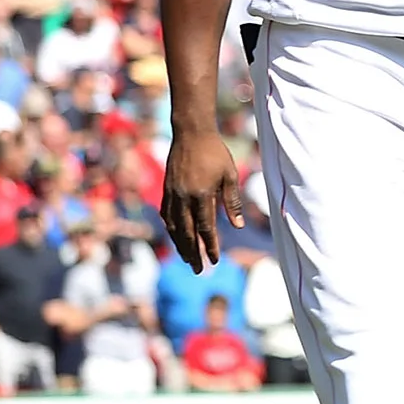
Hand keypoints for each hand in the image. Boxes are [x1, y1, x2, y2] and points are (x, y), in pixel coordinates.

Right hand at [159, 128, 243, 271]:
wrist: (191, 133)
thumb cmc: (215, 153)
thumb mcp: (230, 175)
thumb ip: (232, 202)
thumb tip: (237, 226)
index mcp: (201, 195)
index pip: (205, 228)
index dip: (209, 246)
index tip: (214, 261)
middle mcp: (183, 197)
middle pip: (186, 233)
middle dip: (192, 253)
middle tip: (198, 270)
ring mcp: (171, 194)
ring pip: (173, 227)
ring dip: (180, 245)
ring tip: (187, 259)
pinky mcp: (166, 190)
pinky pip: (166, 215)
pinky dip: (171, 230)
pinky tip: (176, 237)